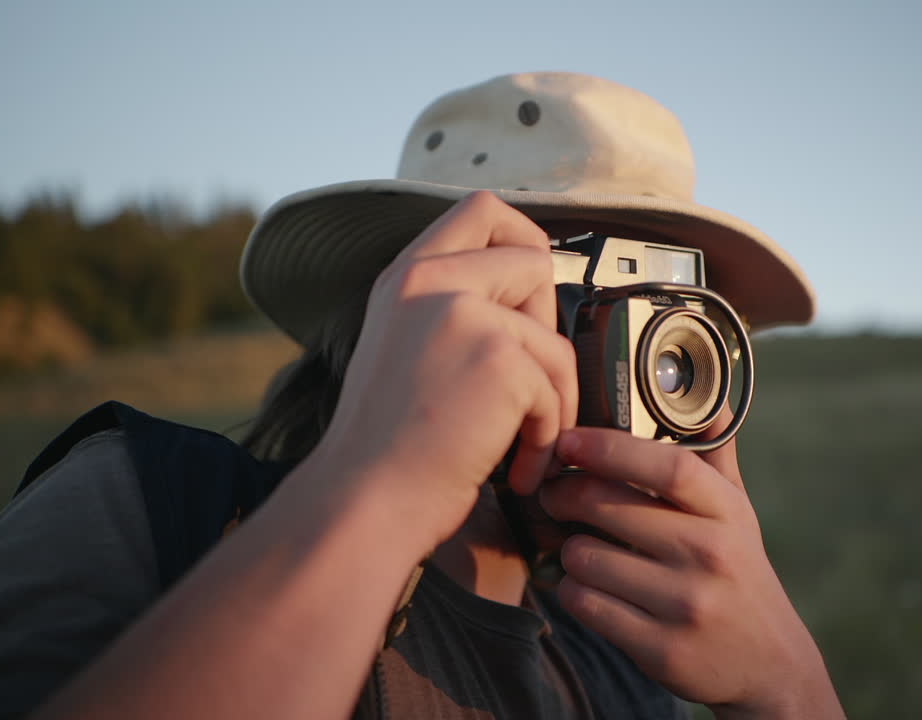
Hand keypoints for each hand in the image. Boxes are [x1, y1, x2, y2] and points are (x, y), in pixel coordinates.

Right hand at [306, 191, 577, 550]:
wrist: (365, 500)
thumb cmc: (387, 445)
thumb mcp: (403, 346)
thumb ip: (451, 308)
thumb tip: (525, 300)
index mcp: (406, 276)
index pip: (482, 209)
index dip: (522, 239)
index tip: (528, 291)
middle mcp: (431, 282)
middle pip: (535, 259)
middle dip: (545, 325)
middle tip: (522, 381)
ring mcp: (466, 315)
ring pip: (554, 339)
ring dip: (553, 400)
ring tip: (522, 443)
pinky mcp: (499, 358)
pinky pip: (556, 389)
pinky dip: (546, 437)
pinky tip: (515, 466)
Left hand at [539, 415, 844, 719]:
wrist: (772, 666)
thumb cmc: (740, 575)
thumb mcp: (738, 517)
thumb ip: (716, 462)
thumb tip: (709, 408)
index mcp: (727, 513)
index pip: (666, 466)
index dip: (609, 447)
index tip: (570, 440)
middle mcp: (710, 554)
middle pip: (608, 506)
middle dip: (566, 495)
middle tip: (554, 494)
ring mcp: (686, 604)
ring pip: (585, 557)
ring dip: (570, 552)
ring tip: (582, 551)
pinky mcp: (661, 648)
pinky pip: (586, 604)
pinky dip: (574, 592)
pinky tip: (589, 588)